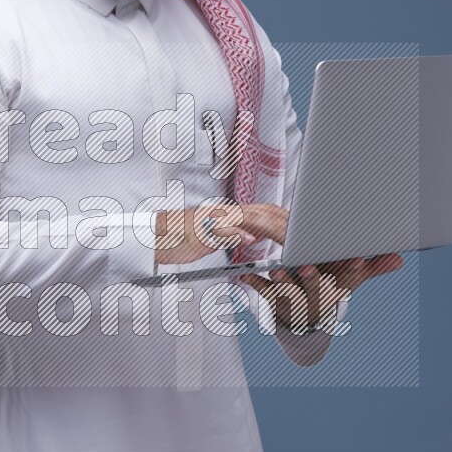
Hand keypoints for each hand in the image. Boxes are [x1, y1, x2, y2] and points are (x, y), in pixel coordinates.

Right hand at [154, 202, 287, 266]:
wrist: (149, 237)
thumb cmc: (175, 239)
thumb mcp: (208, 238)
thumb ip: (230, 235)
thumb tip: (250, 236)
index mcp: (225, 216)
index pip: (259, 213)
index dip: (279, 218)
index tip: (297, 228)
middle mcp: (220, 214)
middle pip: (257, 212)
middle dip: (279, 220)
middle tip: (301, 231)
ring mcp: (210, 221)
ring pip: (242, 218)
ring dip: (263, 225)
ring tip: (283, 235)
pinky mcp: (197, 231)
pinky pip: (218, 230)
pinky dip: (234, 233)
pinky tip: (248, 239)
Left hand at [240, 253, 403, 330]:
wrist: (306, 319)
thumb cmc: (328, 286)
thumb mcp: (348, 278)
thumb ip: (371, 267)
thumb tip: (399, 259)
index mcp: (335, 289)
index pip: (347, 279)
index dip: (353, 270)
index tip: (357, 259)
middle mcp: (316, 298)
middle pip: (317, 289)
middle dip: (314, 278)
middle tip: (309, 267)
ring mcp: (295, 300)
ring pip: (290, 293)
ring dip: (283, 282)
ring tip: (276, 271)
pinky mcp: (275, 301)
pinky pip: (264, 294)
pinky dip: (254, 285)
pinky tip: (244, 275)